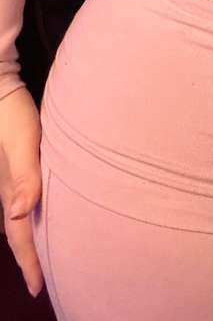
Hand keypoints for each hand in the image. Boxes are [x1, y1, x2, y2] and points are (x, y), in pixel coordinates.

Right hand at [0, 87, 43, 297]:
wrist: (2, 92)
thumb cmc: (14, 118)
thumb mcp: (24, 145)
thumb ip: (25, 178)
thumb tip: (18, 214)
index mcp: (11, 190)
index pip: (20, 235)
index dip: (30, 262)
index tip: (38, 289)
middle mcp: (8, 188)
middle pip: (18, 231)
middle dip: (29, 257)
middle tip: (40, 281)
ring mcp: (10, 177)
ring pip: (19, 217)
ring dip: (29, 238)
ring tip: (40, 254)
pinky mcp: (16, 165)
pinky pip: (22, 200)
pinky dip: (30, 215)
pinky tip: (37, 212)